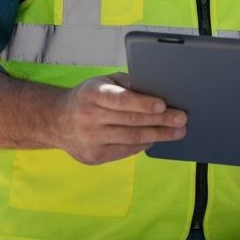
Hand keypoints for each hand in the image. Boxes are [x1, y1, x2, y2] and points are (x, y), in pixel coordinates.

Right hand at [57, 73, 186, 164]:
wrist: (57, 121)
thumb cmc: (88, 96)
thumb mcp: (103, 81)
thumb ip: (127, 83)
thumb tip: (157, 87)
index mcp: (92, 94)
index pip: (120, 100)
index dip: (143, 103)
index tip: (163, 105)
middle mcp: (88, 117)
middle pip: (131, 121)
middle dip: (161, 121)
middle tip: (182, 119)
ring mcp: (90, 140)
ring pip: (131, 138)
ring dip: (158, 135)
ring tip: (177, 132)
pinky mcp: (93, 157)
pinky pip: (125, 151)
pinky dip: (143, 144)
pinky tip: (156, 139)